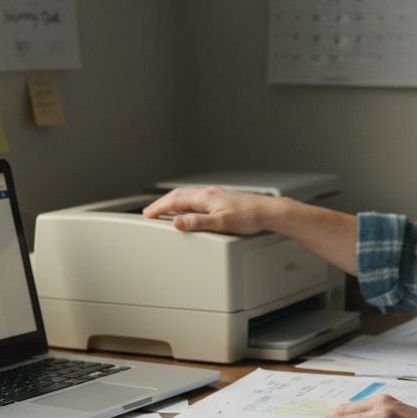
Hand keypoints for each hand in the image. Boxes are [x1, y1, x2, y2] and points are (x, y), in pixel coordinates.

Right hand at [141, 186, 279, 234]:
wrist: (269, 212)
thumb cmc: (250, 217)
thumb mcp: (221, 223)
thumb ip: (198, 222)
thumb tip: (178, 222)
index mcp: (206, 197)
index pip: (175, 201)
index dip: (159, 208)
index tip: (147, 214)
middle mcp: (209, 193)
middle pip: (179, 195)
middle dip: (162, 203)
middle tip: (150, 212)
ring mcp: (216, 195)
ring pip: (188, 195)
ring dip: (173, 201)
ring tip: (165, 210)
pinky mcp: (223, 199)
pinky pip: (197, 197)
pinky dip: (186, 202)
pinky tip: (189, 208)